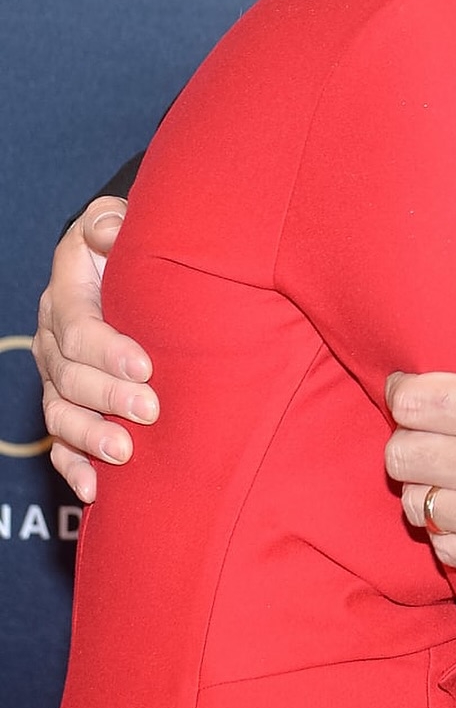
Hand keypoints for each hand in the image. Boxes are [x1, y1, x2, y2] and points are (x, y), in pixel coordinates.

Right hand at [33, 198, 156, 500]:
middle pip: (68, 376)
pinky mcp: (66, 402)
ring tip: (123, 452)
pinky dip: (72, 466)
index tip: (147, 365)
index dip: (108, 350)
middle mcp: (53, 338)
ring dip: (89, 437)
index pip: (79, 327)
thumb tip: (108, 232)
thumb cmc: (127, 241)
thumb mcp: (116, 219)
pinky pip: (58, 441)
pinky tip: (94, 488)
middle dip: (108, 397)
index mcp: (65, 293)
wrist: (119, 263)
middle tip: (150, 410)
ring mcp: (55, 375)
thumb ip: (109, 223)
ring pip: (59, 413)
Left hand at [385, 255, 455, 579]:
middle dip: (408, 442)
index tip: (409, 392)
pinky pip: (446, 551)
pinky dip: (450, 533)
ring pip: (418, 506)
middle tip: (428, 437)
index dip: (401, 394)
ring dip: (427, 489)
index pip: (412, 403)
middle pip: (400, 456)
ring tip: (447, 477)